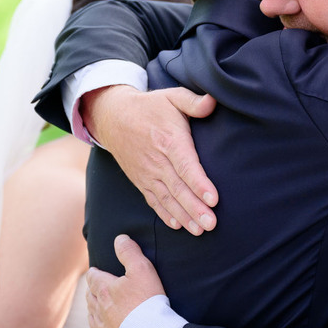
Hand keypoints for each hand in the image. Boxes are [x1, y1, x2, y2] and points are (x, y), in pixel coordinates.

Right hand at [82, 85, 217, 234]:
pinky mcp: (140, 180)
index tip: (213, 199)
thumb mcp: (172, 97)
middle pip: (177, 187)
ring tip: (199, 230)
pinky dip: (165, 214)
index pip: (185, 165)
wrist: (113, 117)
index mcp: (169, 140)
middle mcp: (157, 160)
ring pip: (166, 198)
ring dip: (183, 216)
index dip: (199, 183)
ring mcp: (147, 173)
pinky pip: (153, 200)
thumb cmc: (150, 107)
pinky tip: (178, 226)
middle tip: (211, 224)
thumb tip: (213, 100)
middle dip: (194, 207)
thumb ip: (194, 102)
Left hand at [85, 236, 165, 327]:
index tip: (95, 271)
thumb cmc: (148, 303)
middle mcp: (98, 310)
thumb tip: (119, 238)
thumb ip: (130, 252)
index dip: (95, 273)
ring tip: (98, 308)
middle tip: (97, 289)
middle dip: (93, 291)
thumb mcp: (143, 270)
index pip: (93, 277)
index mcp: (104, 290)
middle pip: (90, 297)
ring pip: (92, 317)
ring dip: (94, 311)